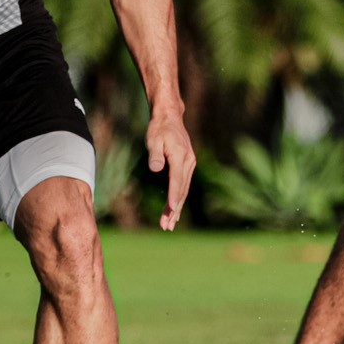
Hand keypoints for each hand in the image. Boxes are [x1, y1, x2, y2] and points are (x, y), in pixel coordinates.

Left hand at [144, 108, 196, 230]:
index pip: (177, 180)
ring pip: (184, 189)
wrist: (169, 117)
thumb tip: (155, 168)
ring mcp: (190, 164)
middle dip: (174, 209)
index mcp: (180, 156)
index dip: (173, 195)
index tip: (171, 210)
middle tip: (166, 226)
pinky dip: (179, 199)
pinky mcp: (187, 166)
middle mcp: (189, 162)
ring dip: (176, 208)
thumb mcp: (153, 139)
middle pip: (182, 189)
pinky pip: (183, 185)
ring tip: (169, 225)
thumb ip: (155, 154)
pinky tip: (173, 211)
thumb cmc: (159, 128)